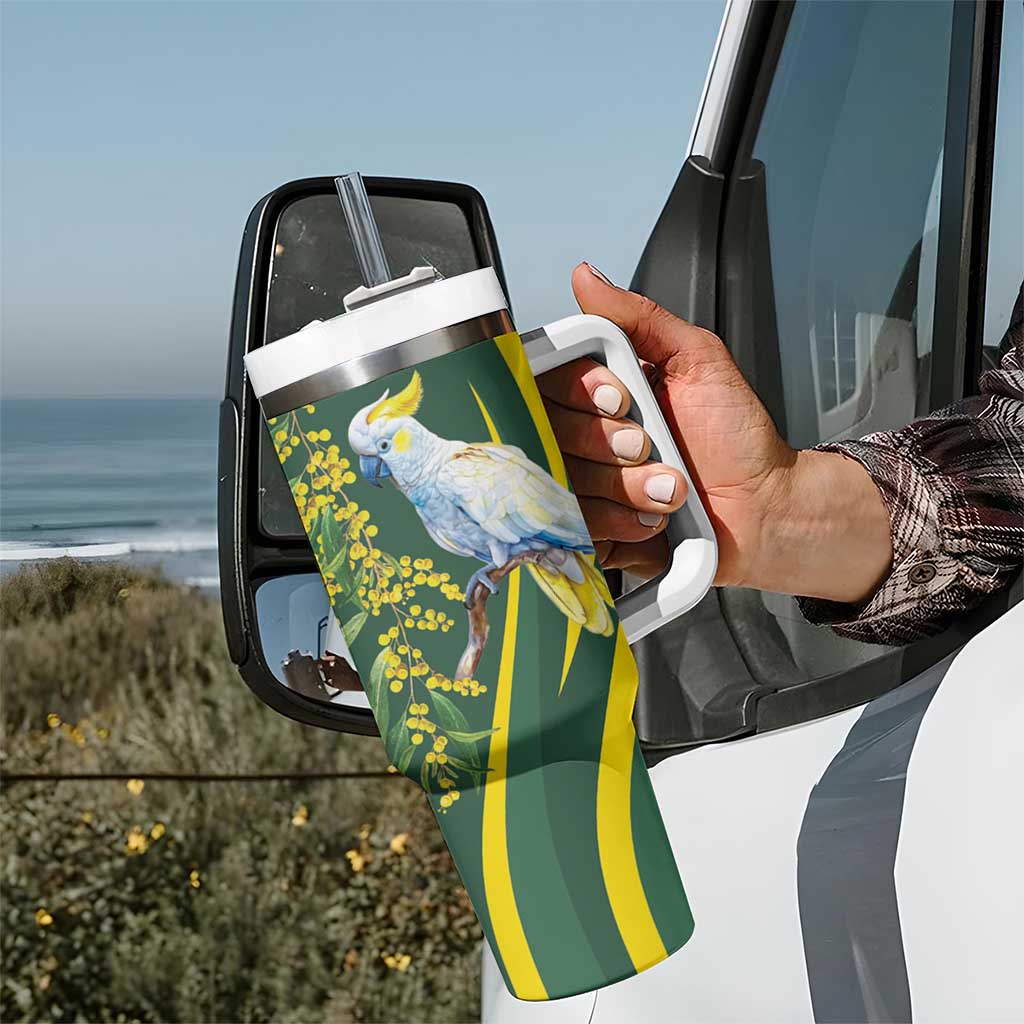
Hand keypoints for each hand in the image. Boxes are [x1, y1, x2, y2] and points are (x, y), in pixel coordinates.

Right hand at [539, 263, 893, 602]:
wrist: (765, 505)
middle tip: (650, 443)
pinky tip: (654, 517)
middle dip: (607, 441)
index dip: (576, 390)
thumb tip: (586, 278)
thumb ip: (640, 317)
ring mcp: (582, 488)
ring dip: (625, 486)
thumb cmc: (736, 434)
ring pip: (562, 483)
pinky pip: (575, 529)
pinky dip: (620, 522)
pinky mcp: (590, 533)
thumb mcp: (696, 358)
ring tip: (669, 486)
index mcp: (595, 393)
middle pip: (545, 432)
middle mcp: (579, 439)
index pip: (543, 380)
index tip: (621, 397)